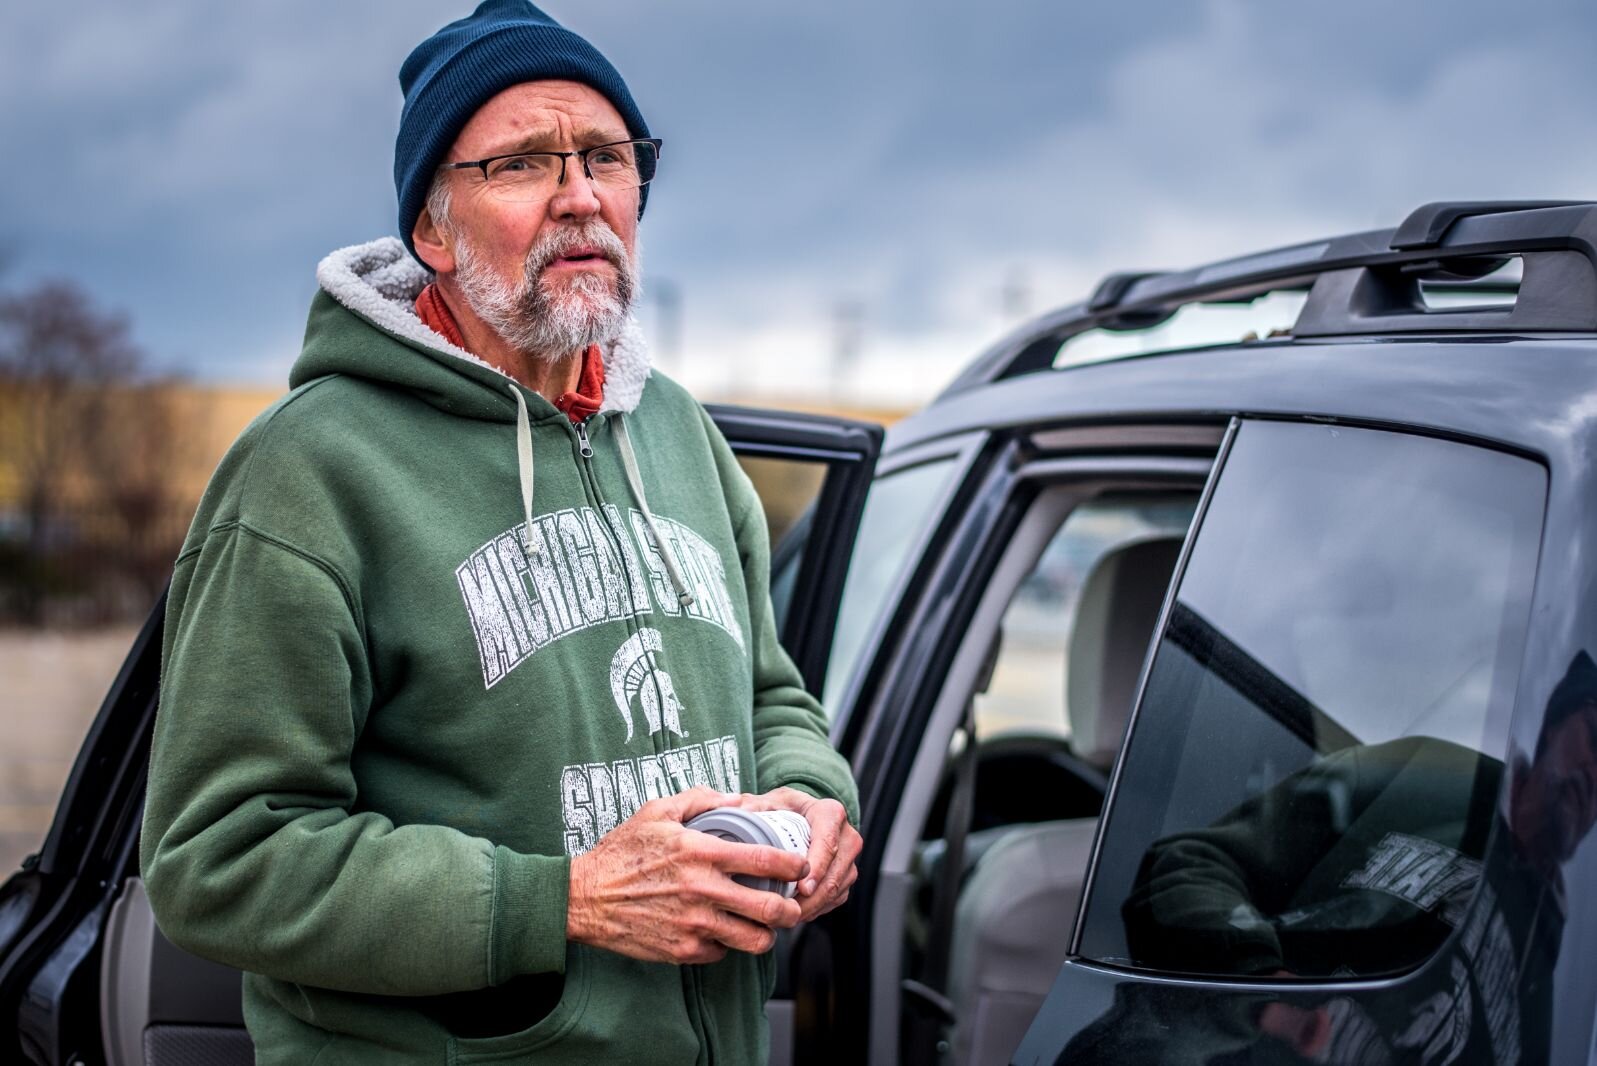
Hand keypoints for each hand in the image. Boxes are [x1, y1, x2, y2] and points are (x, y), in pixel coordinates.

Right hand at [566, 787, 806, 964]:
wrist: (584, 898)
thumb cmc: (621, 851)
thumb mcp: (657, 811)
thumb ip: (702, 799)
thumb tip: (740, 799)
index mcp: (702, 852)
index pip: (766, 860)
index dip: (793, 865)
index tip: (799, 866)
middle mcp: (703, 891)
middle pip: (770, 909)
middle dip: (791, 909)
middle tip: (792, 905)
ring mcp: (693, 925)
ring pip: (754, 940)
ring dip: (766, 934)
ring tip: (763, 925)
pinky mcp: (682, 951)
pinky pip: (722, 954)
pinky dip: (727, 945)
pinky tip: (722, 932)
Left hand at [731, 787, 860, 919]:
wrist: (801, 813)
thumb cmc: (784, 808)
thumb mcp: (768, 801)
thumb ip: (752, 806)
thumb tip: (735, 811)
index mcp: (829, 813)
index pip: (828, 842)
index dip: (817, 867)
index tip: (802, 888)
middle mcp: (846, 835)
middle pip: (835, 873)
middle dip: (812, 897)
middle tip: (786, 910)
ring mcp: (849, 858)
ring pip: (837, 889)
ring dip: (813, 907)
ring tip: (786, 916)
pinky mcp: (846, 875)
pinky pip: (836, 898)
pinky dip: (817, 909)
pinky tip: (796, 913)